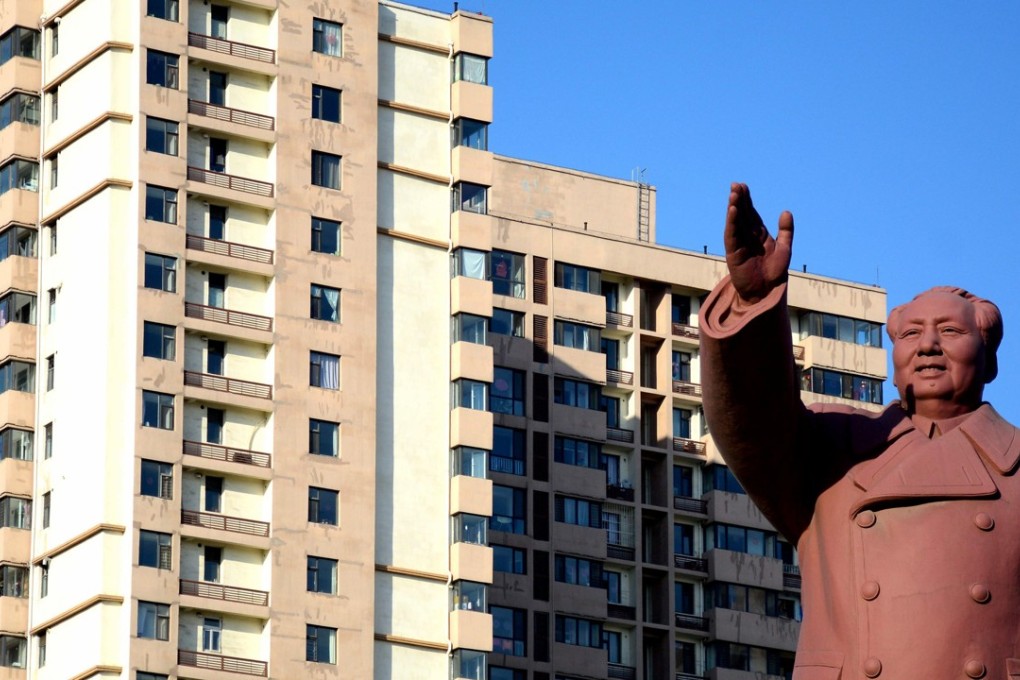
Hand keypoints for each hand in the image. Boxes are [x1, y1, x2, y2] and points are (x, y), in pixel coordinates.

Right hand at [724, 183, 793, 304]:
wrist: (766, 291)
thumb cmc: (775, 272)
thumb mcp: (785, 248)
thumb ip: (786, 231)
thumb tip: (786, 211)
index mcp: (758, 233)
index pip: (750, 213)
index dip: (746, 200)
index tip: (743, 186)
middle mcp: (746, 236)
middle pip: (741, 214)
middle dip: (738, 199)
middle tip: (736, 184)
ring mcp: (739, 243)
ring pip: (734, 222)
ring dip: (733, 208)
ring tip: (733, 193)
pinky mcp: (733, 252)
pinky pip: (731, 235)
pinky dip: (731, 222)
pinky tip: (732, 211)